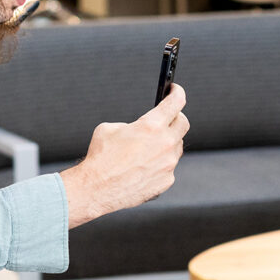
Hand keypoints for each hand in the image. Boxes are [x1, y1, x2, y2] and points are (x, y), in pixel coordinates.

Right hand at [62, 83, 189, 227]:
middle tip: (167, 117)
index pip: (176, 102)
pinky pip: (169, 167)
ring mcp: (168, 163)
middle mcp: (165, 143)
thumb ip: (133, 124)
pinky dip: (160, 164)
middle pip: (183, 123)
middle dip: (176, 117)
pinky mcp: (167, 180)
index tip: (175, 90)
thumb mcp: (111, 128)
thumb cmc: (101, 158)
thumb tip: (140, 128)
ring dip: (167, 143)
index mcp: (152, 126)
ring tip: (149, 147)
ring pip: (176, 147)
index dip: (177, 92)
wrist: (96, 188)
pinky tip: (145, 166)